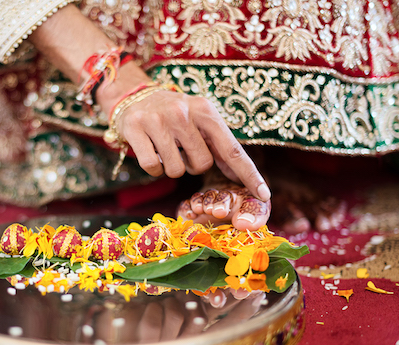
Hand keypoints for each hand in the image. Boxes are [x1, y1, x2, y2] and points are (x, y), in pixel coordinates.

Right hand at [114, 89, 270, 201]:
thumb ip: (219, 145)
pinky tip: (151, 151)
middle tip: (182, 149)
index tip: (265, 194)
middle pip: (202, 165)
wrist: (133, 96)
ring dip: (172, 167)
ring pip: (176, 170)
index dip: (249, 174)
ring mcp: (158, 120)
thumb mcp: (199, 120)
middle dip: (193, 165)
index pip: (232, 149)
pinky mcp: (136, 129)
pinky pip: (153, 168)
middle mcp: (183, 112)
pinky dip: (154, 168)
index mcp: (205, 110)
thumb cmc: (173, 115)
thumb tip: (240, 176)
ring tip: (165, 148)